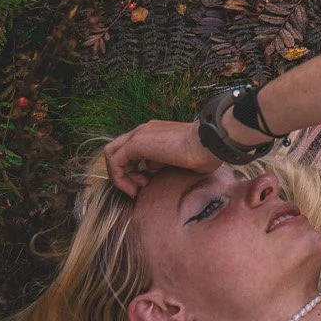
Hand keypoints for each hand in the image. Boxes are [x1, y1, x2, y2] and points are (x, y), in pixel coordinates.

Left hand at [103, 119, 217, 197]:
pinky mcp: (136, 143)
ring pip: (112, 154)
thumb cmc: (204, 154)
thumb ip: (164, 162)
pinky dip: (119, 178)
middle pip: (117, 150)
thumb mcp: (179, 160)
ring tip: (135, 190)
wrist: (208, 143)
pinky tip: (134, 189)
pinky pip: (115, 161)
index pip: (131, 149)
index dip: (133, 169)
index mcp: (155, 132)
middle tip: (139, 186)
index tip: (146, 183)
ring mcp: (139, 134)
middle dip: (123, 172)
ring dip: (120, 176)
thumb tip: (154, 170)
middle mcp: (144, 130)